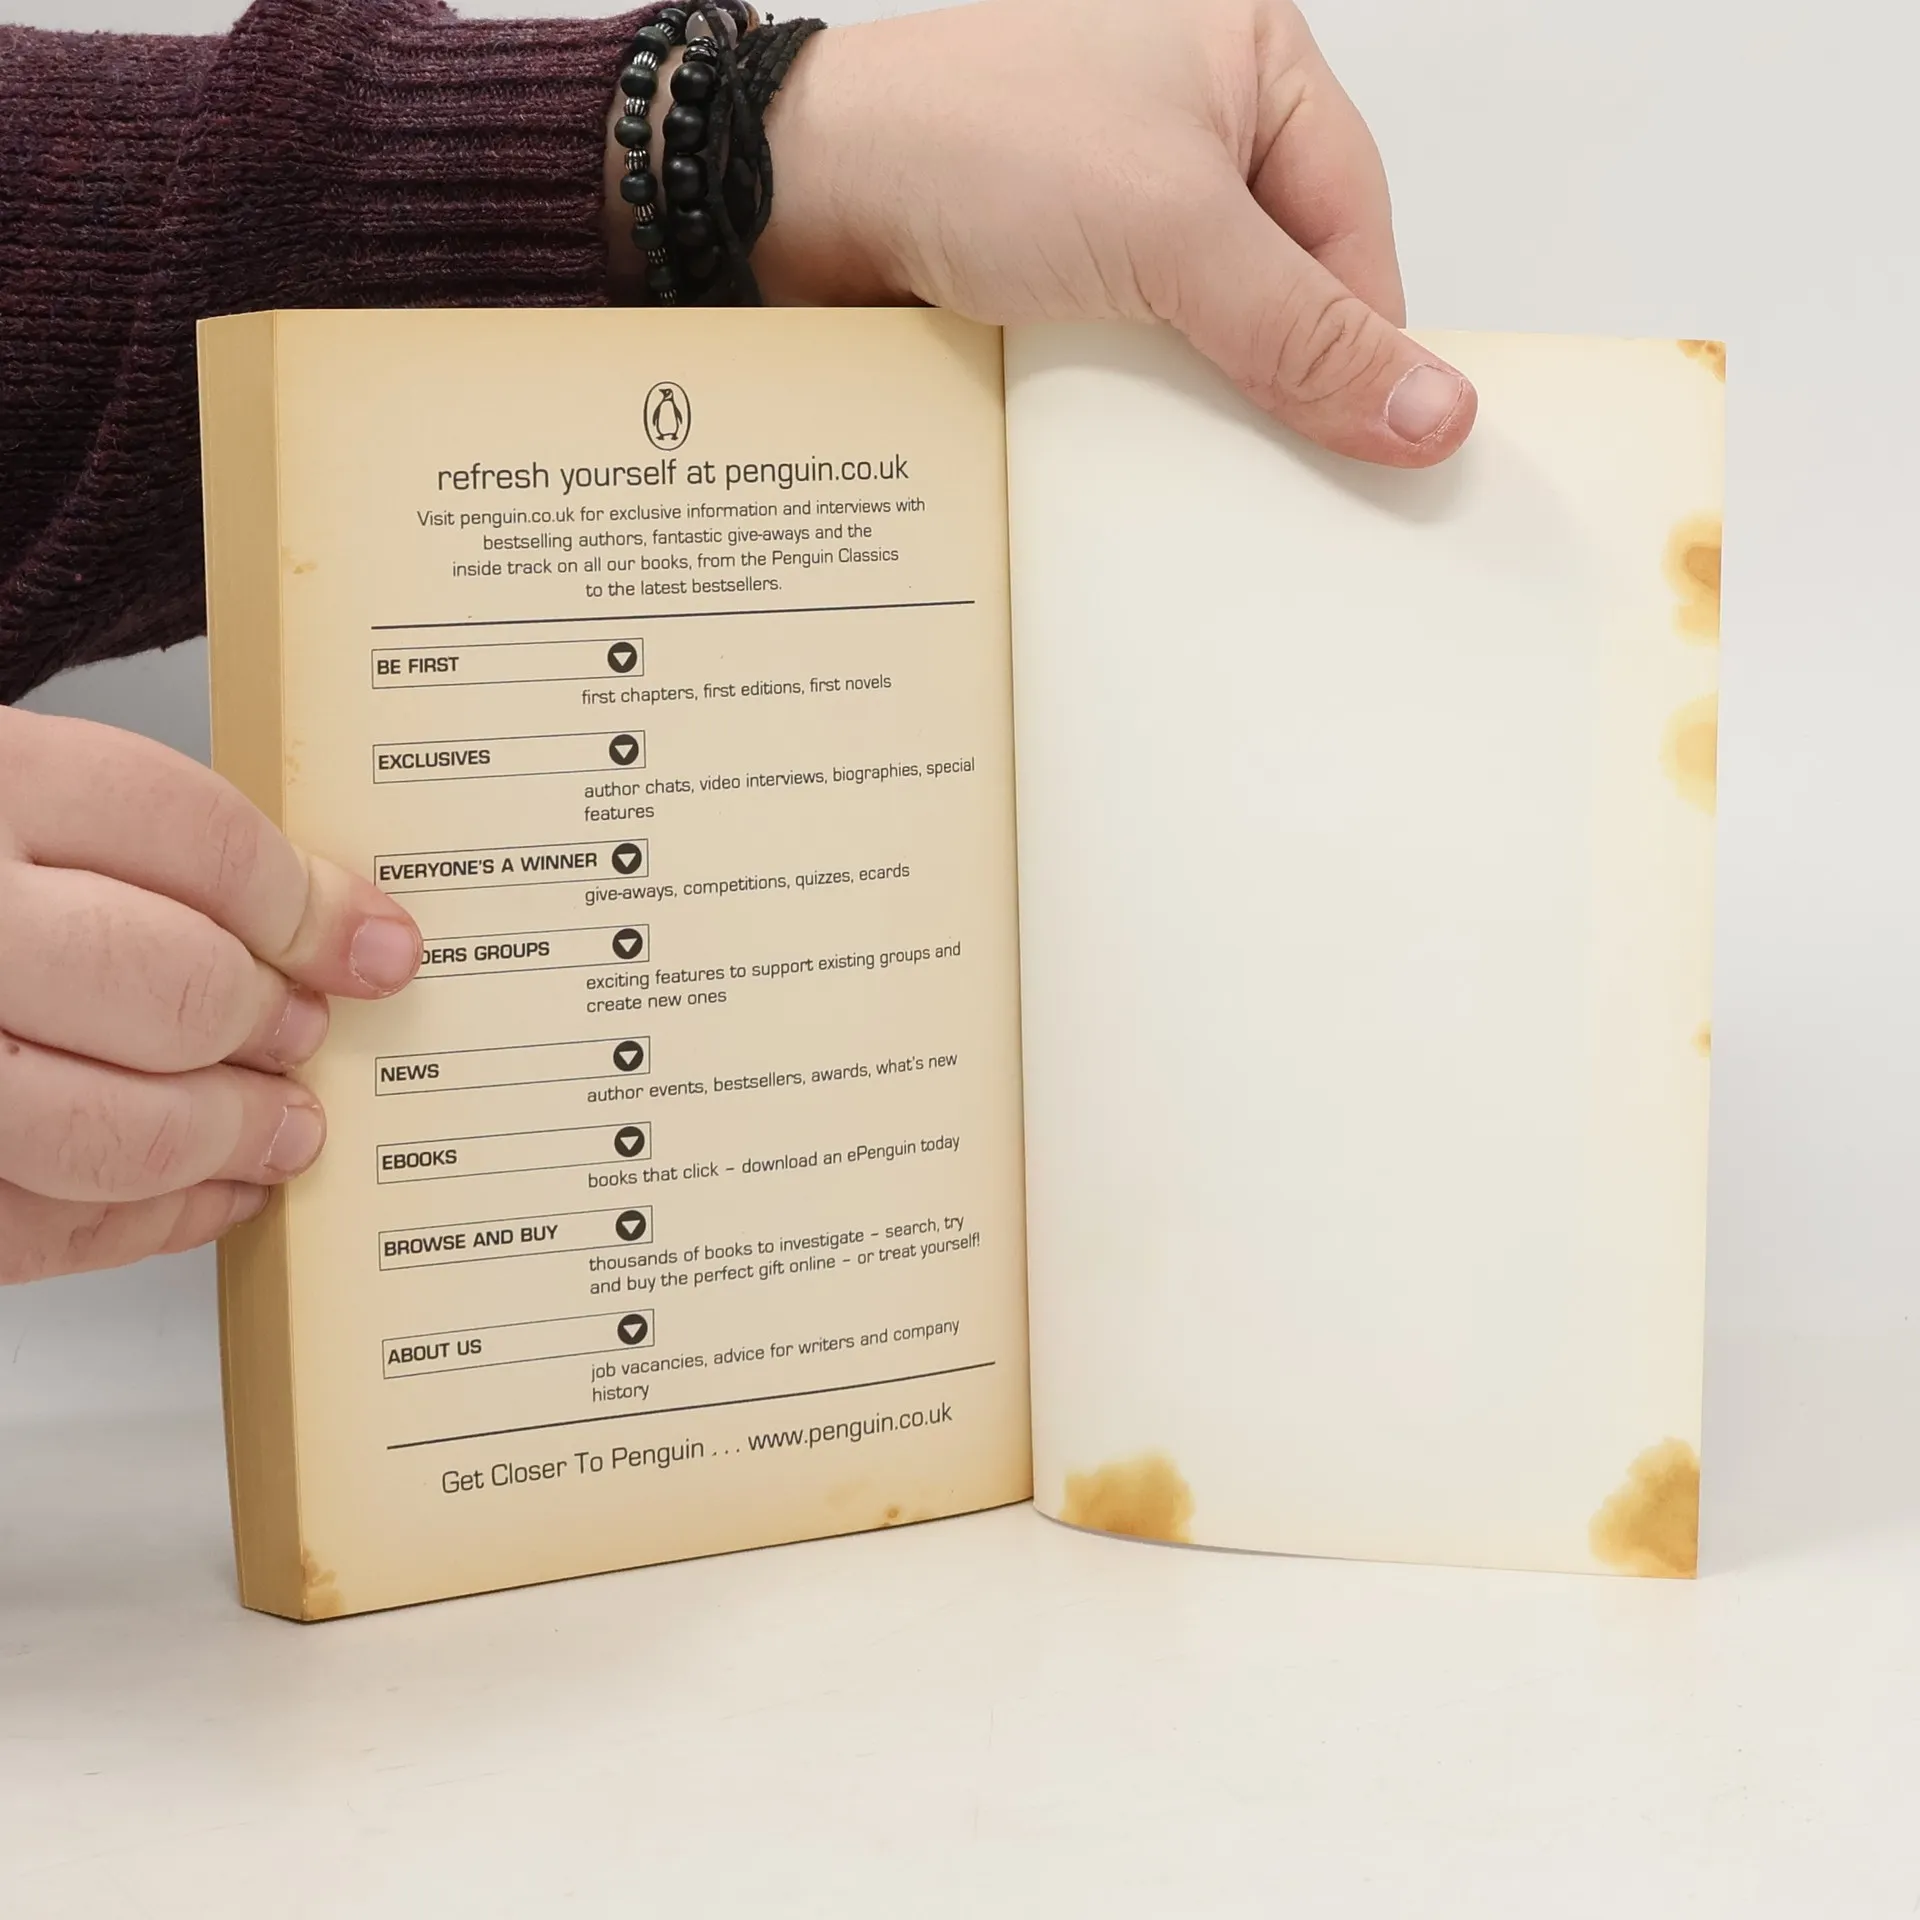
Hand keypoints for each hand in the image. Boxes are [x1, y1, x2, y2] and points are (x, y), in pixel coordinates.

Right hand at [0, 710, 421, 1284]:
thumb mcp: (7, 790)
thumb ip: (141, 848)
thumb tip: (334, 932)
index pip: (195, 841)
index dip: (309, 907)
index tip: (374, 948)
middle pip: (174, 990)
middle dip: (268, 1029)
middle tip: (305, 1039)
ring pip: (112, 1133)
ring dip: (226, 1141)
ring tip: (282, 1129)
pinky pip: (42, 1229)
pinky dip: (149, 1223)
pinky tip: (209, 1194)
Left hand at [755, 0, 1474, 466]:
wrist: (803, 193)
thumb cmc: (973, 144)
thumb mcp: (1174, 234)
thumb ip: (1303, 332)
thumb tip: (1432, 412)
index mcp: (1251, 62)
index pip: (1354, 228)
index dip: (1367, 344)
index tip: (1381, 450)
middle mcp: (1192, 123)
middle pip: (1287, 285)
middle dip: (1283, 380)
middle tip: (1293, 479)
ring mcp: (1120, 198)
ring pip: (1212, 328)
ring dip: (1206, 403)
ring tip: (1206, 471)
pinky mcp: (1062, 266)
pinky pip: (1139, 350)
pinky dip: (1141, 403)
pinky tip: (1137, 450)